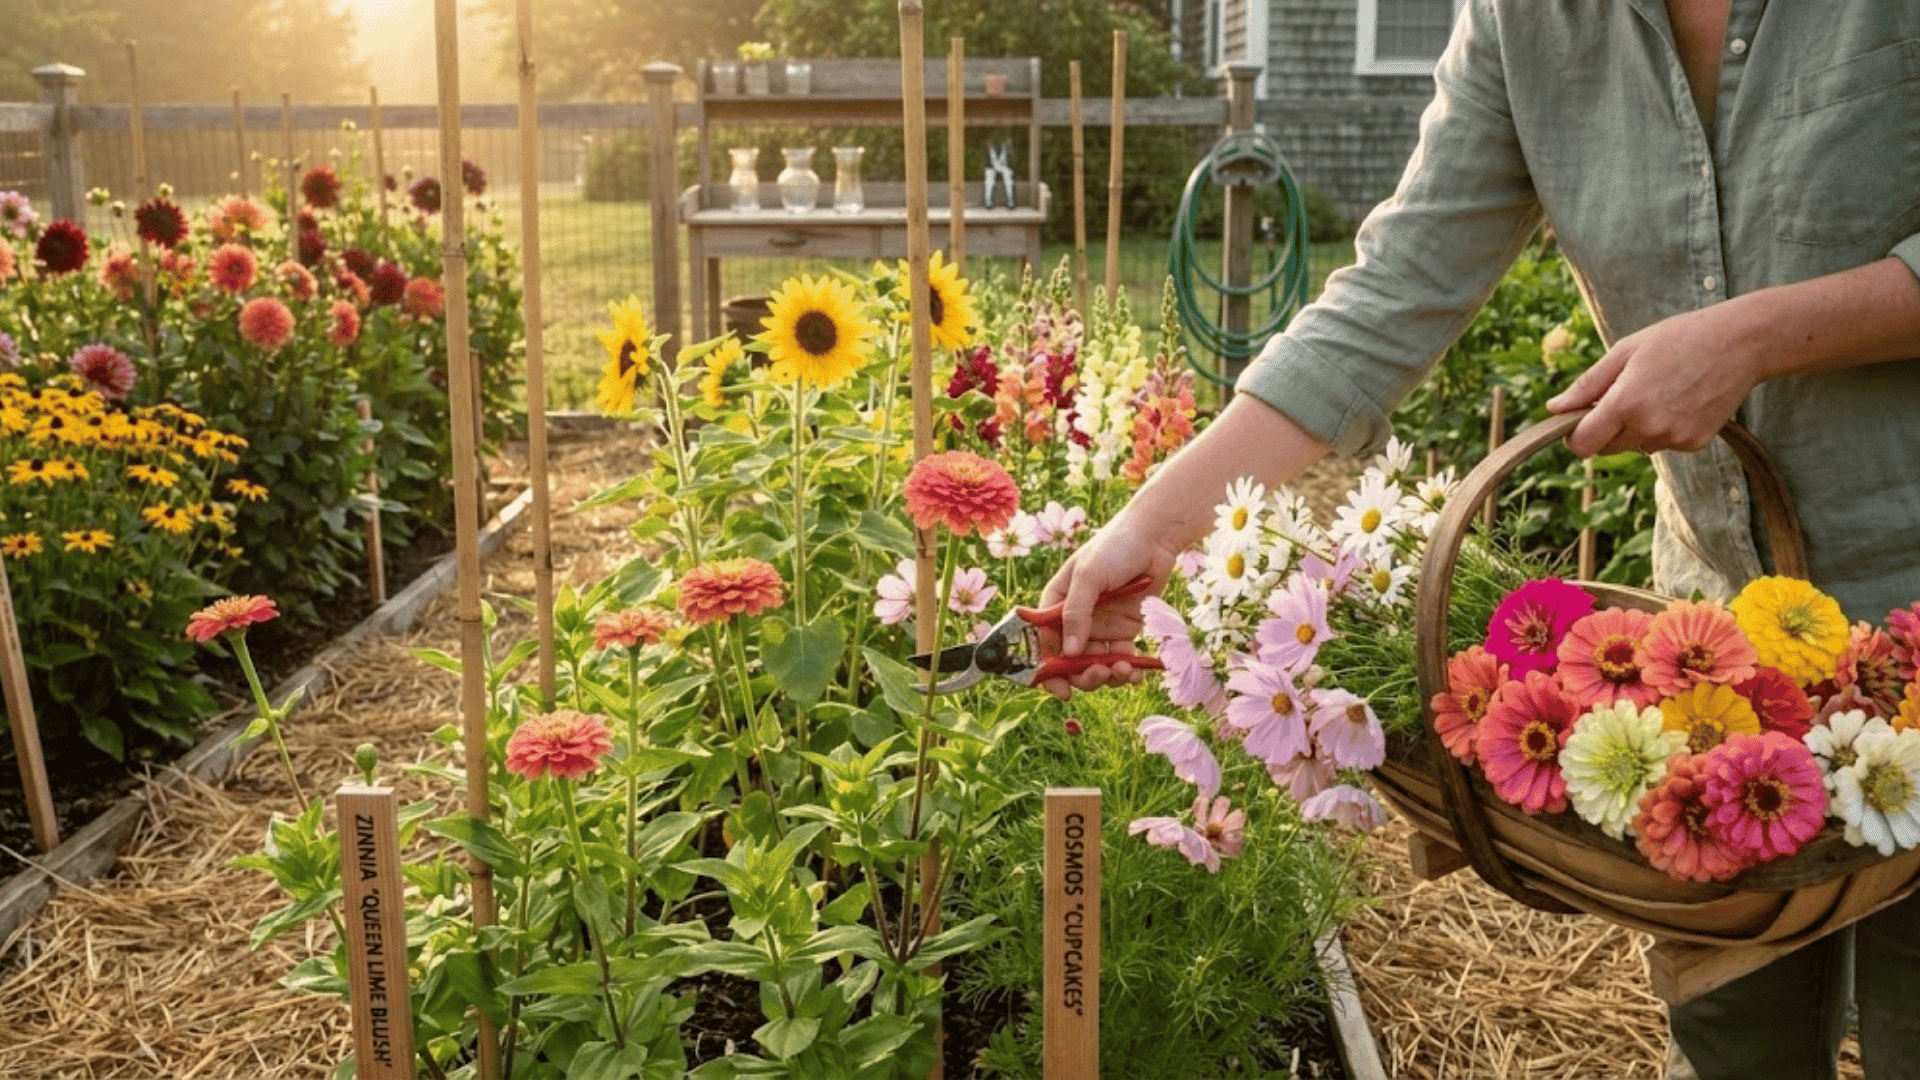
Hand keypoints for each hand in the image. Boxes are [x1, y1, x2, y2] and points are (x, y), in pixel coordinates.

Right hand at [1034, 519, 1178, 700]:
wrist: (1155, 538)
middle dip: (1083, 675)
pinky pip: (1121, 659)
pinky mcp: (1125, 631)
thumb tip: (1068, 653)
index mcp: (1057, 604)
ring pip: (1096, 665)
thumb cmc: (1114, 548)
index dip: (1048, 670)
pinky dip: (1127, 670)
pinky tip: (1136, 671)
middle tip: (1100, 675)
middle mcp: (1076, 619)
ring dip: (1108, 675)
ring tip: (1124, 669)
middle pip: (1070, 661)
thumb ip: (1076, 614)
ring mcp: (1101, 627)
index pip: (1044, 643)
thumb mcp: (1088, 576)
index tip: (1061, 689)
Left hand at [1546, 302, 1766, 456]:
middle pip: (1606, 448)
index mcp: (1625, 404)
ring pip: (1636, 446)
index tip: (1578, 420)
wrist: (1740, 343)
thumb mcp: (1625, 351)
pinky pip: (1663, 444)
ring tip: (1660, 390)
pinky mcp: (1695, 443)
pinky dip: (1664, 429)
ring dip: (1636, 428)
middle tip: (1624, 393)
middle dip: (1605, 428)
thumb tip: (1554, 408)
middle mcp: (1649, 427)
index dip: (1574, 435)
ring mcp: (1674, 438)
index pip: (1582, 445)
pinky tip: (1681, 400)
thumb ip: (1587, 385)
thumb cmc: (1678, 339)